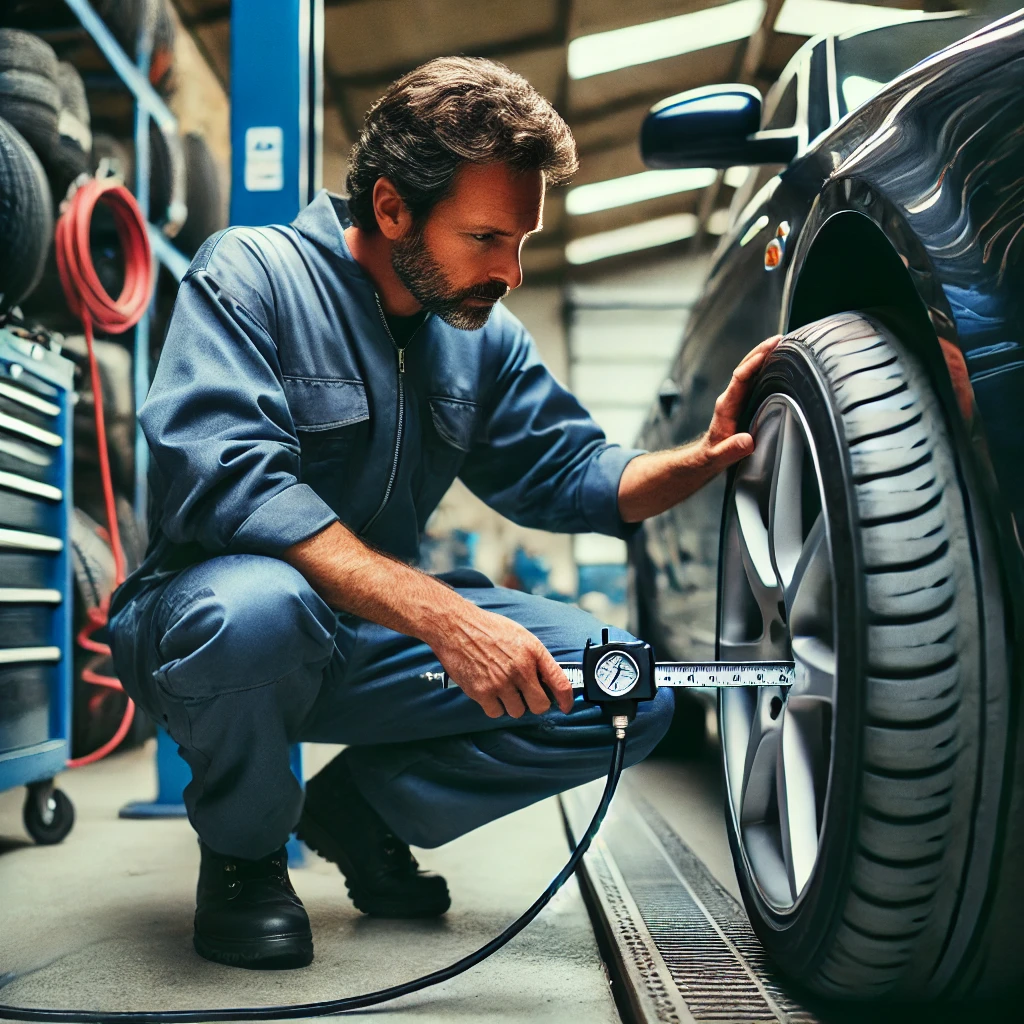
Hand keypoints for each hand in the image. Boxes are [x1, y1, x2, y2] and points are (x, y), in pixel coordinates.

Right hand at [430, 604, 572, 718]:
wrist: (456, 626)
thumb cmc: (488, 629)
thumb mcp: (520, 635)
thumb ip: (536, 658)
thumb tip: (549, 682)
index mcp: (533, 652)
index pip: (560, 683)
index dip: (566, 700)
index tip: (565, 707)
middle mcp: (520, 668)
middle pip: (540, 706)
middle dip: (534, 704)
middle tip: (525, 696)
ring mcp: (501, 682)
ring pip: (517, 712)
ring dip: (511, 705)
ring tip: (501, 688)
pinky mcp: (482, 691)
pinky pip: (495, 713)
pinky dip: (493, 706)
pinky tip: (488, 691)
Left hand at [700, 335, 781, 468]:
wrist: (706, 457)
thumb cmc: (712, 456)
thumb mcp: (719, 457)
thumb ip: (731, 450)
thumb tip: (747, 441)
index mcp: (725, 406)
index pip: (739, 379)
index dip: (752, 365)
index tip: (765, 354)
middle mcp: (730, 398)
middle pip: (745, 368)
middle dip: (760, 351)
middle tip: (778, 339)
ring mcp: (736, 398)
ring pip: (749, 371)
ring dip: (763, 355)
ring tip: (781, 342)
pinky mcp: (743, 401)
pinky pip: (754, 379)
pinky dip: (765, 367)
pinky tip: (777, 361)